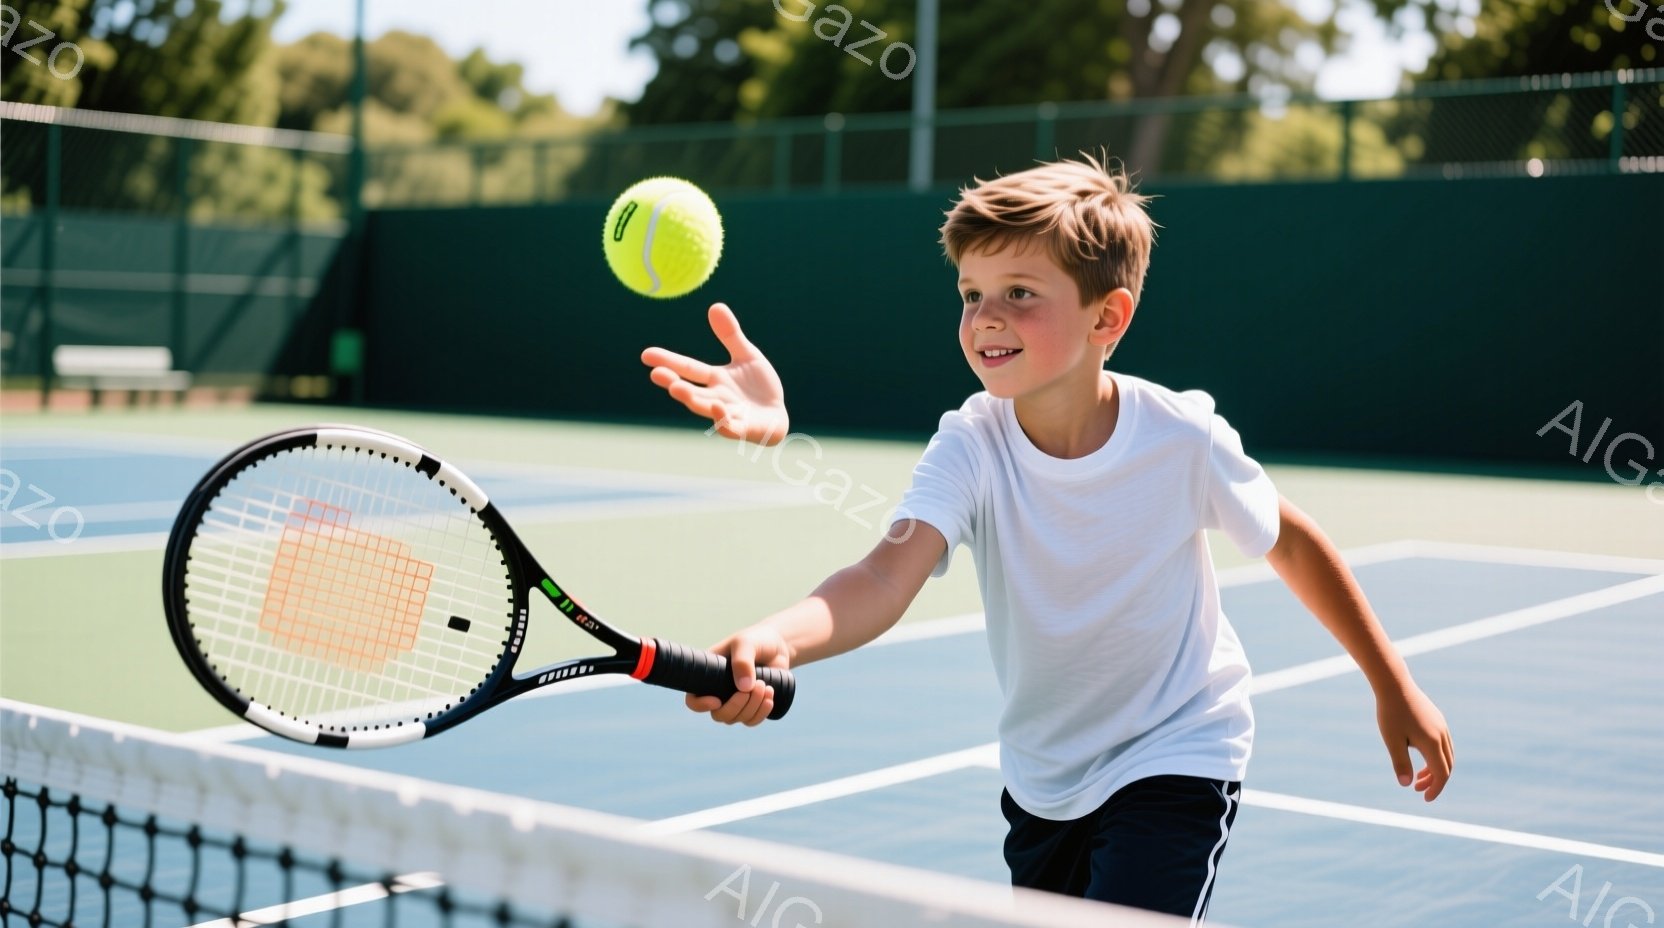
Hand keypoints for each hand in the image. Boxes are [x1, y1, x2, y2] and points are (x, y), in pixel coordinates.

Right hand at [642, 303, 787, 444]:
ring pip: (705, 408)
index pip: (688, 368)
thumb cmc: (760, 387)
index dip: (668, 361)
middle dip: (673, 382)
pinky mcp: (743, 429)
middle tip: (656, 373)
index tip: (646, 354)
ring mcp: (728, 414)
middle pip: (691, 390)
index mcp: (715, 379)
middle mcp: (716, 397)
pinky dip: (721, 420)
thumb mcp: (747, 356)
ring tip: (677, 388)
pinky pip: (729, 428)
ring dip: (691, 399)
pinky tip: (717, 407)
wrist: (777, 416)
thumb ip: (731, 335)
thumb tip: (715, 305)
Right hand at [685, 624, 791, 726]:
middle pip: (719, 715)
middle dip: (737, 705)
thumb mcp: (746, 643)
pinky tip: (769, 698)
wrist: (777, 645)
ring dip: (753, 707)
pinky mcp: (752, 705)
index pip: (693, 700)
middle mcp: (719, 691)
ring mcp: (735, 700)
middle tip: (756, 684)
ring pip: (737, 719)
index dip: (700, 705)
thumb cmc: (756, 640)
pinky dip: (761, 713)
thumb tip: (743, 689)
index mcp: (709, 676)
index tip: (717, 700)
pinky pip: (752, 721)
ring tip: (766, 685)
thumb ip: (742, 661)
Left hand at [1375, 682, 1453, 800]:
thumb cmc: (1390, 713)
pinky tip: (1421, 756)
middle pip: (1447, 766)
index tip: (1425, 799)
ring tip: (1419, 777)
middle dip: (1435, 781)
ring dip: (1436, 769)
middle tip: (1418, 790)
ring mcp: (1442, 726)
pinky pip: (1443, 744)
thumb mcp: (1392, 740)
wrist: (1394, 684)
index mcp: (1432, 743)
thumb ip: (1401, 763)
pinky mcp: (1438, 719)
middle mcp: (1442, 735)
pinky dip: (1436, 756)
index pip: (1441, 774)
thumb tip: (1406, 784)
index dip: (1435, 789)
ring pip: (1446, 755)